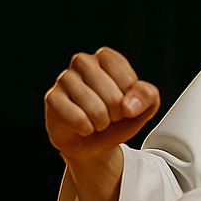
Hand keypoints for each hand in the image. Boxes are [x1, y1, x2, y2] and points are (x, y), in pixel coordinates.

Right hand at [44, 47, 159, 162]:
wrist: (96, 142)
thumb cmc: (119, 119)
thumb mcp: (144, 107)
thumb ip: (148, 97)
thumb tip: (129, 105)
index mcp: (107, 58)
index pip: (128, 79)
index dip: (131, 100)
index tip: (125, 103)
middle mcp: (83, 61)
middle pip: (113, 97)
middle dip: (117, 115)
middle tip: (109, 115)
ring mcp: (65, 78)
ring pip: (96, 109)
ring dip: (101, 123)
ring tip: (96, 121)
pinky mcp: (52, 98)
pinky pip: (78, 119)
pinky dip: (86, 129)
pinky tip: (82, 126)